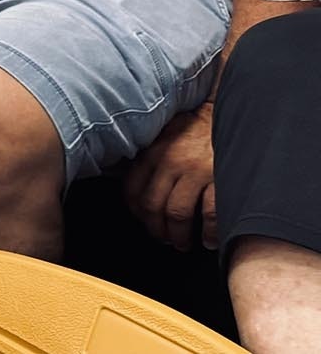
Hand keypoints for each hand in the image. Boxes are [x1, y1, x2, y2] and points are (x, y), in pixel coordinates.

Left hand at [125, 103, 215, 250]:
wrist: (227, 112)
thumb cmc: (192, 127)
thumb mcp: (162, 136)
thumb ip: (148, 158)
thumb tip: (129, 181)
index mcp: (153, 153)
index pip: (133, 190)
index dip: (136, 213)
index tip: (143, 222)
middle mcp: (171, 162)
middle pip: (153, 206)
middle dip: (156, 229)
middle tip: (163, 239)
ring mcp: (197, 171)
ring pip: (178, 214)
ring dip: (179, 236)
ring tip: (182, 243)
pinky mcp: (221, 177)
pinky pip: (211, 213)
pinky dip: (209, 232)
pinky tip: (209, 239)